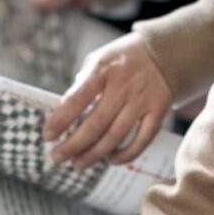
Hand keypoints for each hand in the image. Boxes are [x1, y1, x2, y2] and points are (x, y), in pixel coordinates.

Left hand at [45, 33, 172, 168]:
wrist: (165, 51)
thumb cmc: (122, 60)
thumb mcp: (99, 60)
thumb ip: (83, 84)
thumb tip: (64, 114)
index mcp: (103, 69)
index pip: (77, 98)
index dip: (61, 120)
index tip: (48, 136)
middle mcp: (123, 85)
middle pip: (96, 123)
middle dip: (73, 145)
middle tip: (58, 157)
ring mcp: (142, 100)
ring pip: (116, 135)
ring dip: (95, 154)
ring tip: (78, 164)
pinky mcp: (159, 111)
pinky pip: (142, 139)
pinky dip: (126, 154)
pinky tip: (112, 160)